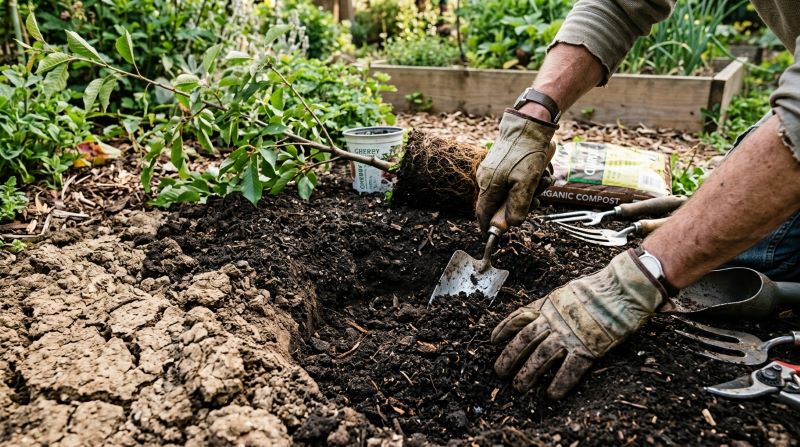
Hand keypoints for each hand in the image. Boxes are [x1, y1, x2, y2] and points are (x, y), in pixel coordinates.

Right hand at [475, 109, 556, 232]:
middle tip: (536, 201)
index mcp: (488, 184)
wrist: (529, 124)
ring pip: (509, 192)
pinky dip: (527, 181)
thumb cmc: (526, 152)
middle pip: (499, 204)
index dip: (490, 226)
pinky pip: (513, 180)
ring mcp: (494, 169)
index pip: (482, 214)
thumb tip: (511, 224)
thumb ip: (517, 207)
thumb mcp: (526, 183)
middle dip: (519, 205)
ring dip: (528, 192)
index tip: (499, 234)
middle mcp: (487, 178)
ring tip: (542, 181)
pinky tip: (539, 173)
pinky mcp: (502, 163)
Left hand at [491, 249, 666, 398]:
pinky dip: (559, 383)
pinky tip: (550, 394)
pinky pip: (569, 370)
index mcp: (548, 305)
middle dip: (509, 357)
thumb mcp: (565, 292)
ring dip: (527, 373)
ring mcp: (569, 335)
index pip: (519, 317)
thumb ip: (551, 305)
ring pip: (541, 357)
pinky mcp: (587, 348)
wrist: (622, 290)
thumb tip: (539, 314)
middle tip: (499, 372)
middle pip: (524, 340)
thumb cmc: (598, 289)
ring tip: (518, 387)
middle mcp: (554, 321)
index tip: (492, 340)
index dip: (504, 329)